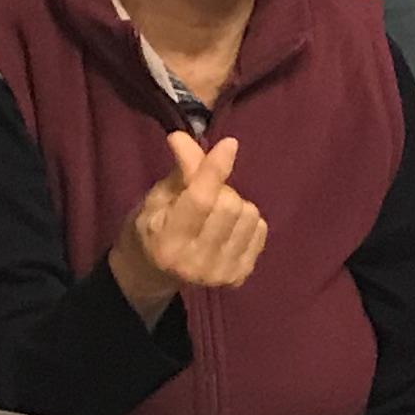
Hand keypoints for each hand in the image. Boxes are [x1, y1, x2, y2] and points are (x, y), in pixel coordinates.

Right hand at [107, 129, 267, 319]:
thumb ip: (179, 169)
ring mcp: (220, 274)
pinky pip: (261, 229)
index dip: (214, 169)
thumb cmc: (154, 226)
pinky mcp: (240, 277)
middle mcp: (195, 263)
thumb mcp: (159, 195)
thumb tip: (183, 137)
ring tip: (215, 215)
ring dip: (235, 205)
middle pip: (229, 204)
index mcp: (166, 242)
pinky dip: (247, 222)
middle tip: (205, 196)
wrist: (153, 273)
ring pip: (249, 215)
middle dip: (220, 190)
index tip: (229, 144)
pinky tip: (227, 230)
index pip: (200, 200)